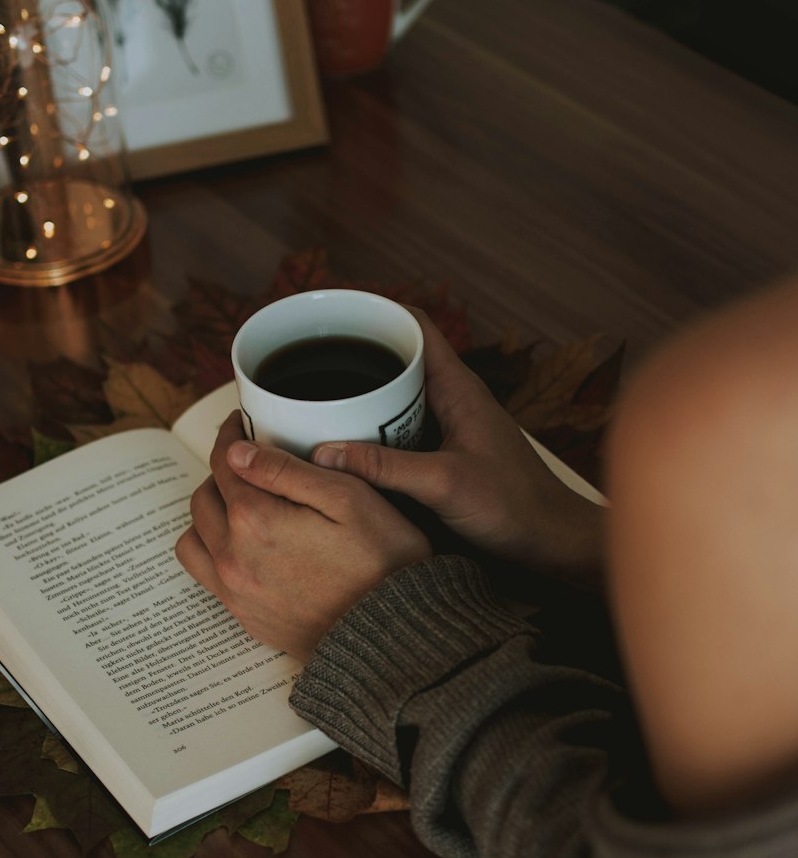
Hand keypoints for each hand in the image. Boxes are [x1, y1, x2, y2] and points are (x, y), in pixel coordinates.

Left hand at [175, 412, 430, 659]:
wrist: (393, 633)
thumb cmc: (383, 561)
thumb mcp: (348, 498)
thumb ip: (286, 470)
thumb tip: (236, 452)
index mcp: (255, 519)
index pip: (224, 462)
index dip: (232, 435)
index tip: (242, 424)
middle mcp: (233, 557)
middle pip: (204, 497)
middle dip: (222, 472)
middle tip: (251, 463)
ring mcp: (235, 591)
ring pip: (194, 537)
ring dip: (211, 515)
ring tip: (244, 506)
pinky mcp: (245, 616)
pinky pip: (206, 574)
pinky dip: (215, 551)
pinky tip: (247, 545)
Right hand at [311, 309, 605, 583]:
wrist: (550, 543)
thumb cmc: (515, 507)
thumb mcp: (444, 484)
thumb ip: (386, 467)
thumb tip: (325, 452)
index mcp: (458, 387)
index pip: (416, 326)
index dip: (376, 314)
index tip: (334, 318)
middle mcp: (451, 398)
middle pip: (398, 359)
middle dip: (355, 358)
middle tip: (308, 367)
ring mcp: (447, 425)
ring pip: (395, 397)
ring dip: (360, 398)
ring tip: (314, 403)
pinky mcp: (442, 453)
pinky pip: (399, 429)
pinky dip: (371, 430)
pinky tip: (345, 447)